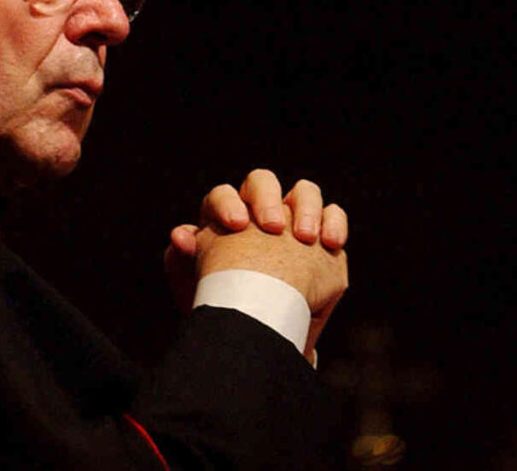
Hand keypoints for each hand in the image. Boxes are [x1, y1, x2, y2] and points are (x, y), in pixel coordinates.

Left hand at [164, 169, 347, 308]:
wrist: (252, 335)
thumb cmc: (219, 308)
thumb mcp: (192, 288)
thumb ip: (181, 260)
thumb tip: (181, 236)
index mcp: (222, 219)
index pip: (223, 196)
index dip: (228, 204)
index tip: (237, 225)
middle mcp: (258, 214)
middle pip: (262, 182)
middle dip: (267, 199)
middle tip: (273, 227)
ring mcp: (292, 224)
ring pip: (304, 191)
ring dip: (306, 207)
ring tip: (306, 238)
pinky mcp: (321, 242)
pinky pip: (334, 216)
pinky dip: (334, 223)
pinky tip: (331, 244)